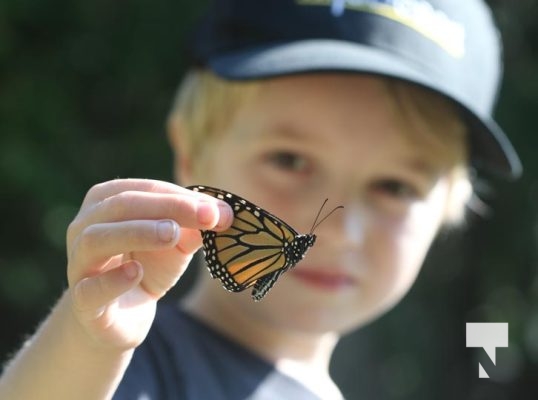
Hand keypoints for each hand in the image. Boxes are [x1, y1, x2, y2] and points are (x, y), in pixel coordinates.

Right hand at [65, 179, 231, 350]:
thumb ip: (194, 227)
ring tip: (172, 234)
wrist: (118, 320)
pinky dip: (113, 279)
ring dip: (138, 232)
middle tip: (207, 217)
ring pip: (98, 238)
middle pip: (122, 205)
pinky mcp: (82, 303)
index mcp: (107, 202)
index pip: (146, 189)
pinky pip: (89, 288)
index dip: (183, 197)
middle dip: (169, 208)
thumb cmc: (145, 268)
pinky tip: (136, 272)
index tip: (220, 211)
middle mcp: (85, 226)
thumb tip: (223, 214)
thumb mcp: (175, 244)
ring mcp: (79, 263)